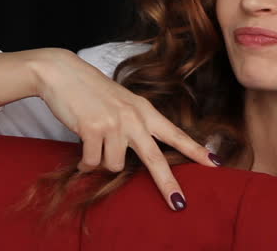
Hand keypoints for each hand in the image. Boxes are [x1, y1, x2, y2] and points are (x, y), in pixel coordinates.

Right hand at [30, 48, 221, 210]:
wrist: (62, 73)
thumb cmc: (90, 89)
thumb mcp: (121, 102)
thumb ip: (134, 123)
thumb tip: (134, 154)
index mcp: (144, 110)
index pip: (174, 133)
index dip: (195, 150)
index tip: (215, 163)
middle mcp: (133, 118)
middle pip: (155, 159)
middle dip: (167, 184)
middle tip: (179, 203)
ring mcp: (114, 124)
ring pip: (115, 165)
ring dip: (102, 162)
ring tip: (93, 146)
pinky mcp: (93, 129)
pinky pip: (92, 163)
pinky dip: (85, 163)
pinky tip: (81, 151)